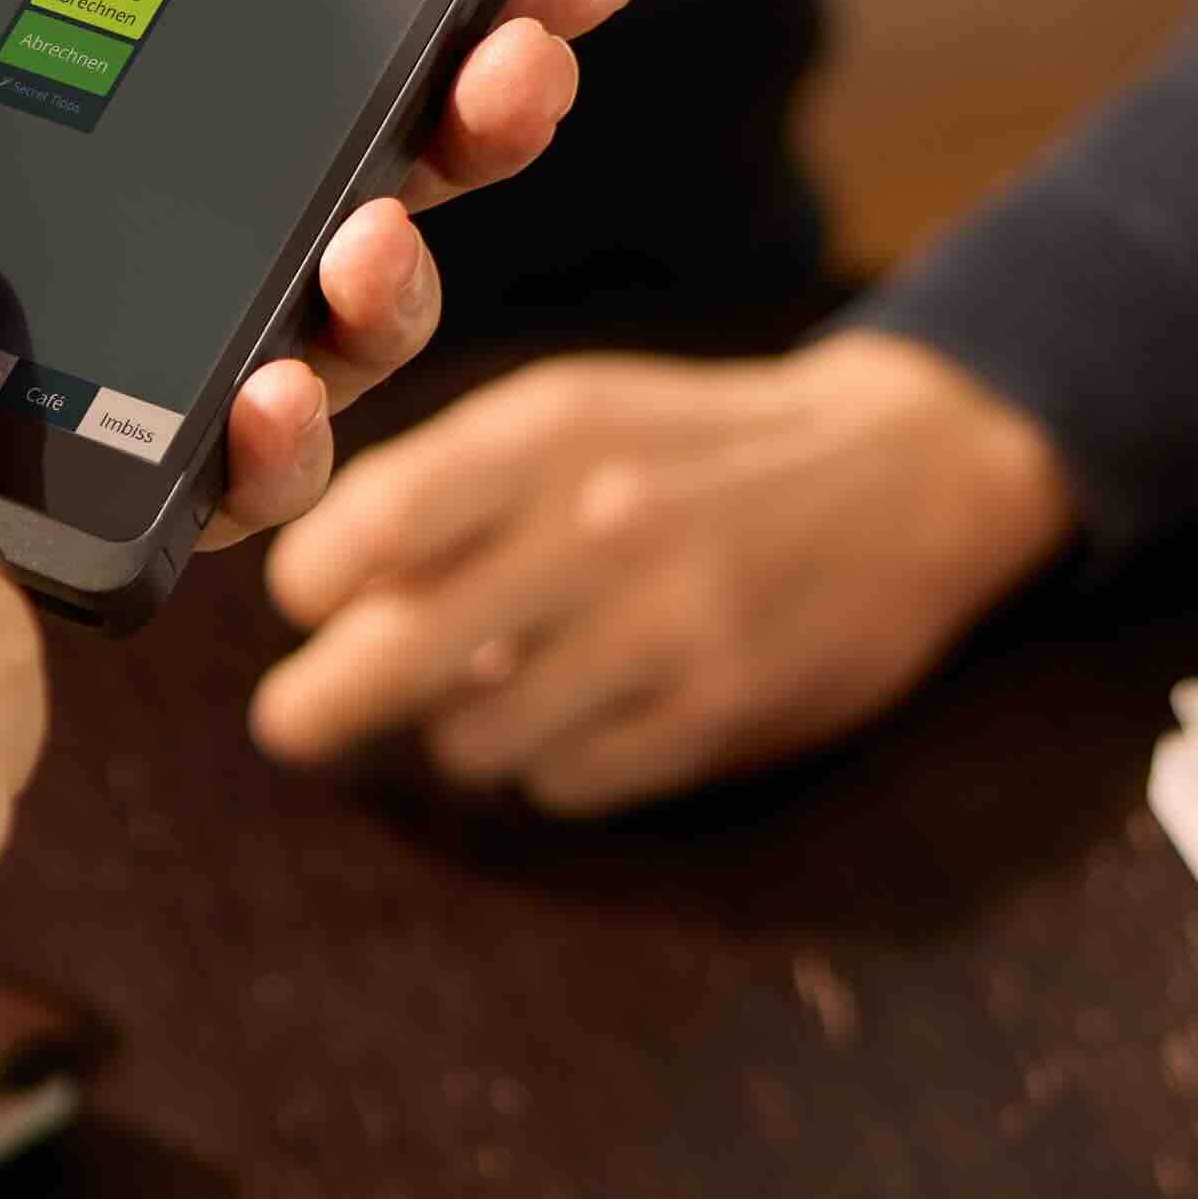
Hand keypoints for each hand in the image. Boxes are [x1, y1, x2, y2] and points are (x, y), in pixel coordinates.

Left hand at [0, 0, 633, 552]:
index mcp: (59, 57)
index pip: (297, 23)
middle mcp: (90, 203)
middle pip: (349, 169)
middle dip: (475, 118)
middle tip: (522, 70)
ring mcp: (63, 334)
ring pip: (308, 327)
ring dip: (400, 278)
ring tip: (391, 237)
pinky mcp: (5, 459)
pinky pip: (190, 474)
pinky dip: (272, 437)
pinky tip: (281, 390)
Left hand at [249, 330, 1073, 809]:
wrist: (907, 474)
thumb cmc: (697, 449)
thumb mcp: (578, 417)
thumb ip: (450, 490)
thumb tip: (316, 599)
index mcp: (555, 432)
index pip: (374, 522)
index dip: (314, 581)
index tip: (306, 606)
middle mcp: (606, 523)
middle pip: (397, 653)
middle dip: (323, 702)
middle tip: (290, 724)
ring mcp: (668, 626)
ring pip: (474, 738)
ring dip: (464, 730)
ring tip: (507, 687)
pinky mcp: (718, 713)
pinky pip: (566, 781)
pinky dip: (554, 763)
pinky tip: (596, 711)